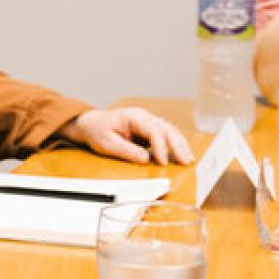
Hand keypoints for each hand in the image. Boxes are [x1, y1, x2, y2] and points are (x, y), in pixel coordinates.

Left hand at [63, 106, 193, 165]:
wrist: (91, 123)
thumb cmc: (97, 131)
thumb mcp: (107, 143)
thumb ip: (126, 150)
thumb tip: (146, 159)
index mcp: (133, 117)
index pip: (153, 131)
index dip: (160, 147)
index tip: (162, 162)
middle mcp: (144, 116)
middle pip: (166, 129)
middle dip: (177, 145)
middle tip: (185, 161)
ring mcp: (147, 121)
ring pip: (169, 130)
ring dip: (180, 144)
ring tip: (188, 159)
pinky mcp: (149, 128)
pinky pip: (166, 134)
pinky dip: (175, 143)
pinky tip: (182, 152)